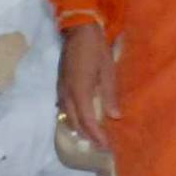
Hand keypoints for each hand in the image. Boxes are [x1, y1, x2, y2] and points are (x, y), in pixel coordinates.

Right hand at [59, 21, 118, 148]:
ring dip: (78, 129)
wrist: (78, 30)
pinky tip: (80, 121)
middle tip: (100, 145)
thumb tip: (114, 116)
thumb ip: (110, 95)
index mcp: (80, 90)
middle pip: (75, 122)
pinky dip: (72, 118)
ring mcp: (61, 89)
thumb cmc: (96, 48)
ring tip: (91, 136)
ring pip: (67, 116)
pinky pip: (64, 108)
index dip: (96, 135)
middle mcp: (67, 93)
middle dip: (87, 136)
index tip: (106, 145)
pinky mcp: (60, 85)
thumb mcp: (108, 71)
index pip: (87, 120)